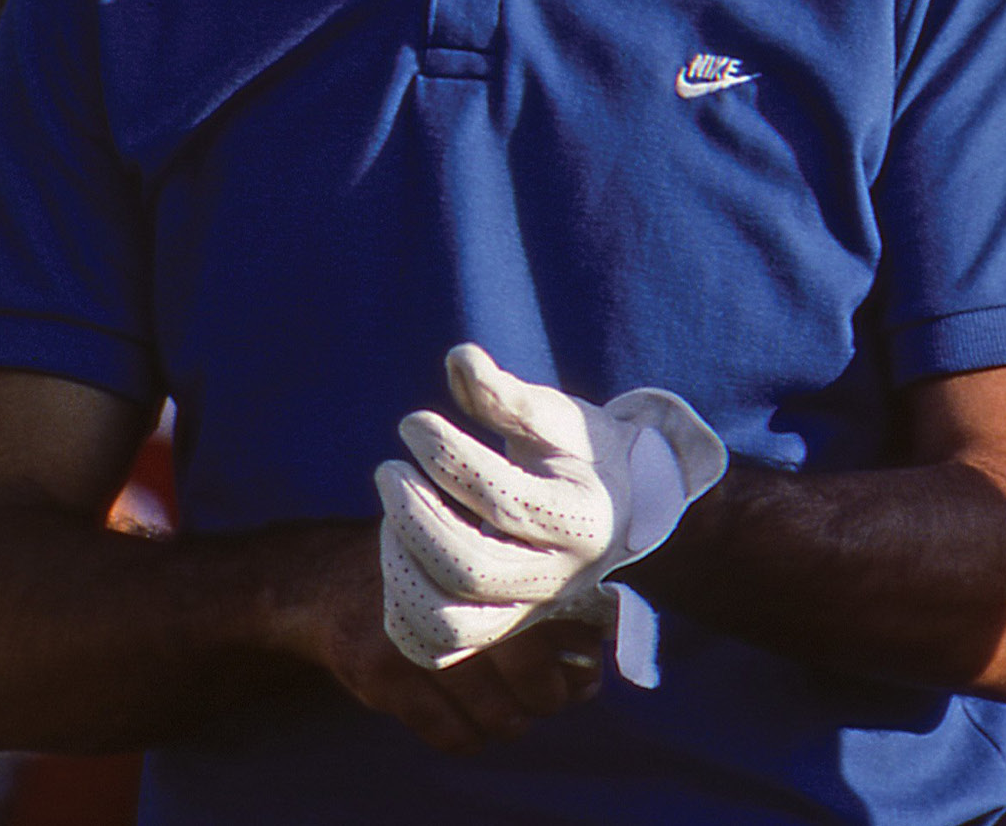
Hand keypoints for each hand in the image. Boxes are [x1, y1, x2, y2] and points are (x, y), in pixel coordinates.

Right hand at [294, 522, 606, 752]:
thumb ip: (535, 601)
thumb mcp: (478, 567)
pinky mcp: (382, 674)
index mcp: (491, 564)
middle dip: (547, 697)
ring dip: (510, 722)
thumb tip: (594, 662)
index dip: (580, 659)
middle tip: (546, 699)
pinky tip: (470, 726)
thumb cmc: (430, 578)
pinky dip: (468, 738)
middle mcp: (457, 596)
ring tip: (510, 716)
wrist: (329, 580)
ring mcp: (417, 637)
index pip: (562, 620)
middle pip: (531, 669)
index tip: (584, 677)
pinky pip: (446, 731)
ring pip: (492, 709)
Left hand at [374, 344, 724, 670]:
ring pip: (447, 623)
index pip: (504, 500)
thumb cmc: (578, 452)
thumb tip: (458, 358)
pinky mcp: (496, 631)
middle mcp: (559, 578)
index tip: (414, 424)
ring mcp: (526, 613)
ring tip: (393, 517)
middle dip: (413, 517)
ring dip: (401, 567)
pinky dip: (400, 606)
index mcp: (583, 517)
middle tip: (389, 469)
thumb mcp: (556, 416)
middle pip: (469, 570)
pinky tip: (399, 554)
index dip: (446, 458)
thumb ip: (507, 395)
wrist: (616, 510)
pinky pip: (432, 645)